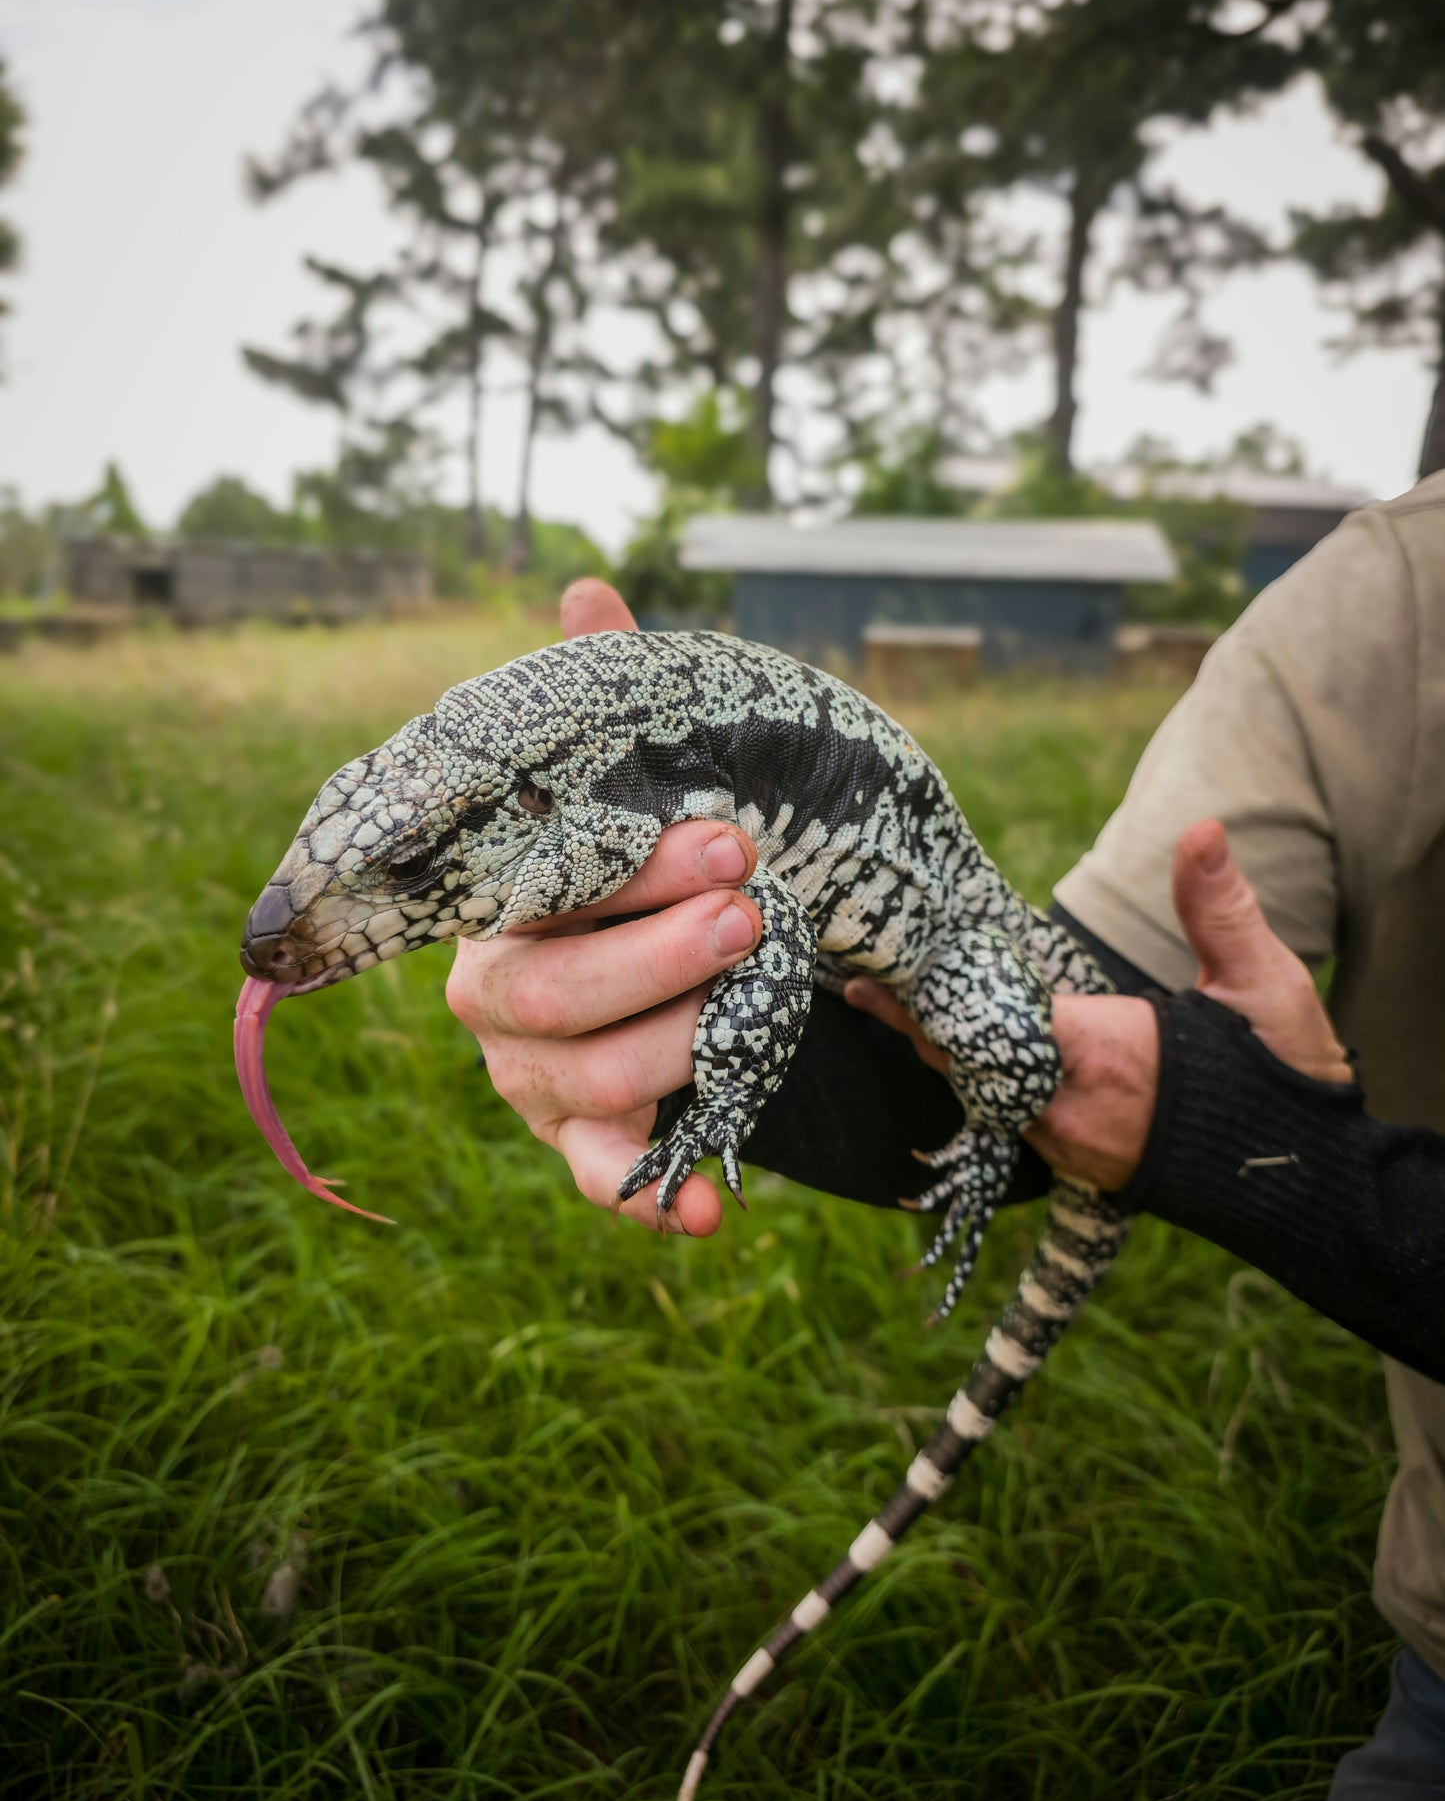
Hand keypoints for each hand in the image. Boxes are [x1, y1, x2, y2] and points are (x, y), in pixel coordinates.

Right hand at [444, 578, 760, 1235]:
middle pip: (547, 996)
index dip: (636, 874)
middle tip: (756, 914)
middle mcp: (496, 998)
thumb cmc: (643, 870)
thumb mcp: (635, 788)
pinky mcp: (582, 1143)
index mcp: (497, 905)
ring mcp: (534, 1080)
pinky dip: (651, 1198)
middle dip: (658, 956)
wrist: (677, 962)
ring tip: (768, 1010)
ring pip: (584, 1083)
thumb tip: (588, 591)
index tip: (729, 838)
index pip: (543, 896)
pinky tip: (712, 1210)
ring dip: (681, 1047)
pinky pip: (600, 1182)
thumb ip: (608, 705)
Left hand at [846, 819, 1352, 1192]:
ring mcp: (1074, 1144)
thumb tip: (1201, 829)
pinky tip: (960, 1054)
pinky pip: (1014, 1118)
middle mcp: (1072, 1109)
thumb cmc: (1285, 1075)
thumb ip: (1218, 906)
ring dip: (949, 1053)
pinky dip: (984, 1082)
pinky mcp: (1082, 1163)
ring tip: (894, 1012)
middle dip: (922, 1024)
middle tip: (862, 988)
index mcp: (1105, 1055)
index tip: (882, 975)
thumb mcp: (1263, 981)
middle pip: (973, 1061)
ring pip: (988, 1094)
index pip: (998, 1020)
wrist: (1307, 1181)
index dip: (940, 998)